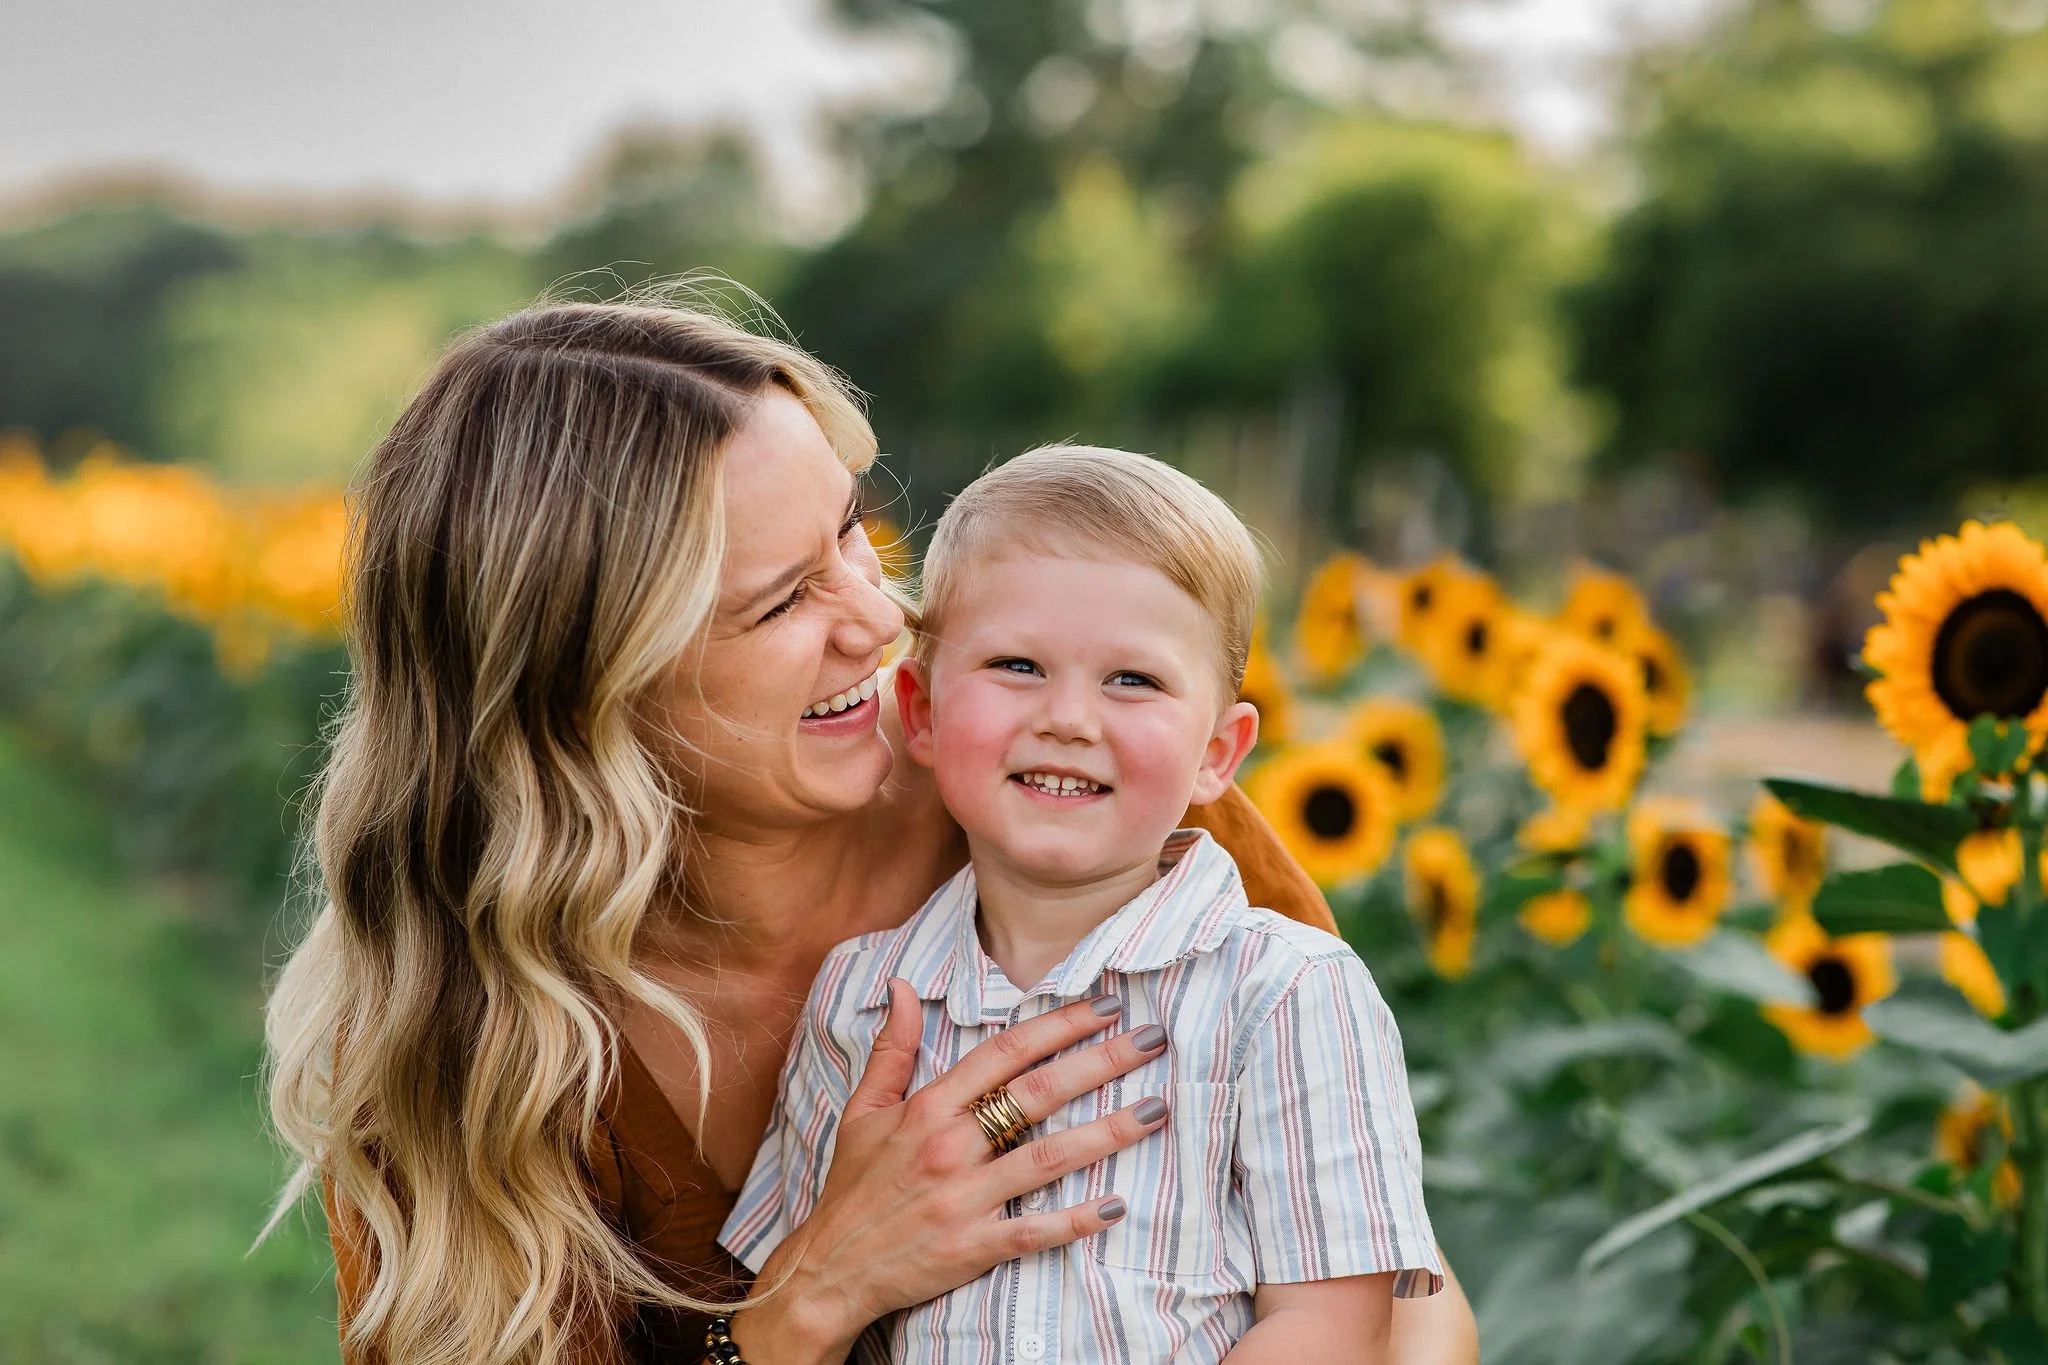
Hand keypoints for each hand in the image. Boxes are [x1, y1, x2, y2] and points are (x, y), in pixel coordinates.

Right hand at [730, 979, 1169, 1362]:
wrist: (828, 1270)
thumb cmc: (852, 1187)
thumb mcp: (862, 1110)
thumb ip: (893, 1047)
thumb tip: (903, 986)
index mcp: (928, 1108)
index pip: (1005, 1052)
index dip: (1058, 1025)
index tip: (1105, 1006)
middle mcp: (949, 1146)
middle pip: (1039, 1094)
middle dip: (1102, 1062)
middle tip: (1153, 1040)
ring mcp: (964, 1199)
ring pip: (1049, 1158)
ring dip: (1108, 1132)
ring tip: (1157, 1110)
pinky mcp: (972, 1247)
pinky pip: (1035, 1231)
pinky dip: (1077, 1220)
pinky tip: (1118, 1205)